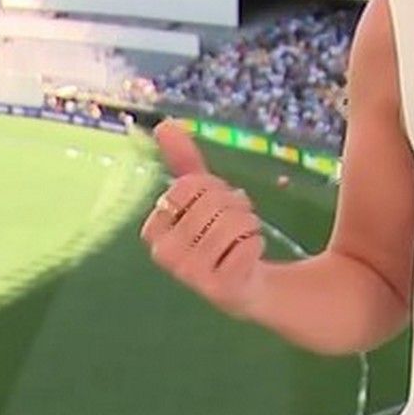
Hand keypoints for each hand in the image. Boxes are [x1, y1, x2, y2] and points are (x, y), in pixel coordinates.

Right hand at [140, 120, 266, 319]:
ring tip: (244, 239)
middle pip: (213, 202)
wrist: (254, 286)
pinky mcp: (219, 289)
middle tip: (236, 223)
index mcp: (155, 230)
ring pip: (233, 222)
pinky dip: (258, 243)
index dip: (213, 188)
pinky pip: (249, 245)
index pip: (188, 186)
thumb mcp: (205, 198)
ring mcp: (190, 275)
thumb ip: (184, 164)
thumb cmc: (224, 236)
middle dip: (236, 206)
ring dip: (250, 224)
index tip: (217, 204)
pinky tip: (249, 258)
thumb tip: (164, 125)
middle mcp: (165, 255)